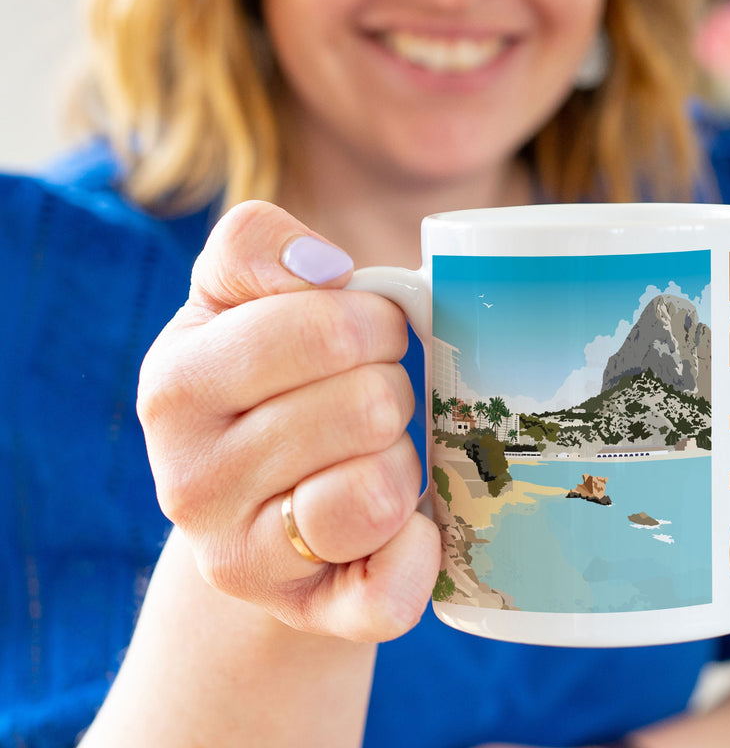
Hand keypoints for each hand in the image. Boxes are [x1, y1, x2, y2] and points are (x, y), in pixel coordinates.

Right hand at [137, 200, 440, 641]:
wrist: (250, 508)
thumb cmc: (264, 380)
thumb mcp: (236, 297)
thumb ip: (257, 245)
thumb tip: (321, 266)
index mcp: (178, 383)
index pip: (321, 327)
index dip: (373, 320)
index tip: (368, 331)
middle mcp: (191, 480)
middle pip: (369, 403)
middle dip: (393, 385)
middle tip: (370, 397)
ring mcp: (241, 560)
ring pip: (384, 488)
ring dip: (403, 459)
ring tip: (371, 454)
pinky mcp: (304, 617)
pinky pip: (392, 592)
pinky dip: (418, 551)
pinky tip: (400, 528)